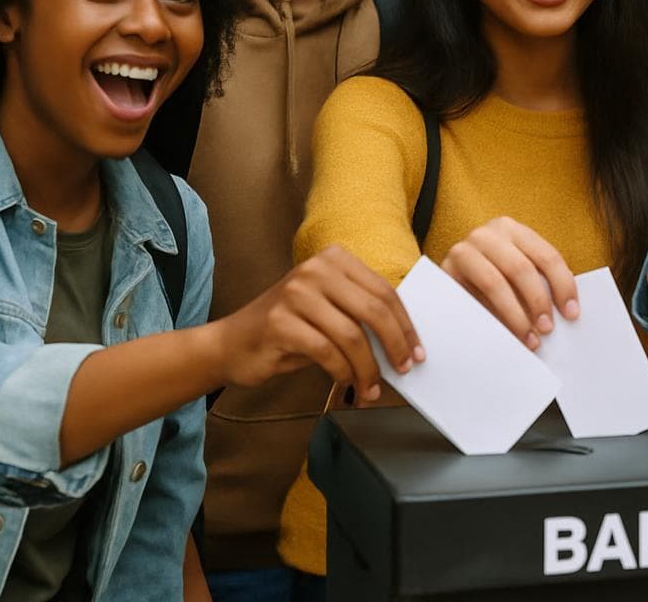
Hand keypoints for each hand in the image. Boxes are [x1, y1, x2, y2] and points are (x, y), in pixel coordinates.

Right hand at [213, 244, 422, 400]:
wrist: (231, 344)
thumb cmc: (289, 330)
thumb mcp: (329, 311)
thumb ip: (361, 315)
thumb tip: (404, 342)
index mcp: (333, 259)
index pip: (383, 291)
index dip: (405, 324)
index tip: (417, 351)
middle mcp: (315, 269)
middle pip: (373, 309)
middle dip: (394, 345)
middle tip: (403, 370)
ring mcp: (295, 293)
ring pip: (351, 335)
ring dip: (368, 368)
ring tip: (371, 388)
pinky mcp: (280, 321)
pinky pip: (327, 351)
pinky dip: (343, 372)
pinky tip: (346, 383)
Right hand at [442, 217, 577, 348]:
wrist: (444, 284)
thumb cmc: (491, 280)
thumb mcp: (516, 274)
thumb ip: (538, 283)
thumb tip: (568, 312)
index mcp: (513, 229)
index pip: (547, 256)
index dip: (563, 286)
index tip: (572, 314)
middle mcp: (487, 234)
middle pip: (522, 268)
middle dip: (538, 302)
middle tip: (546, 329)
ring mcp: (465, 250)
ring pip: (496, 283)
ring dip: (516, 315)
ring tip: (528, 338)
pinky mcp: (446, 271)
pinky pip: (472, 297)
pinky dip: (491, 317)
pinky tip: (503, 334)